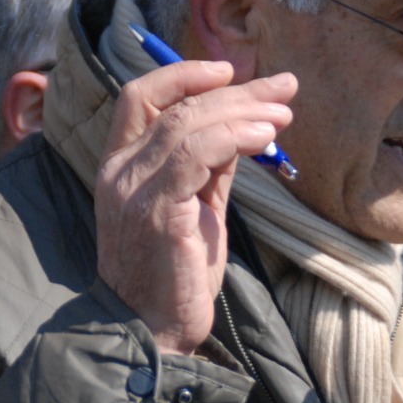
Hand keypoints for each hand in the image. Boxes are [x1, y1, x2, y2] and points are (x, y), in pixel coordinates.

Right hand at [97, 61, 295, 356]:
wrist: (154, 332)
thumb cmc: (174, 275)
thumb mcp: (194, 208)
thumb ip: (209, 167)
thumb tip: (245, 126)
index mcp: (120, 165)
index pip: (140, 96)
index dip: (184, 74)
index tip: (231, 70)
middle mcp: (119, 171)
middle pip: (177, 105)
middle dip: (236, 90)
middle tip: (283, 87)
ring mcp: (134, 189)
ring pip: (188, 123)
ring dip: (243, 111)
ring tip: (283, 113)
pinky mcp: (158, 211)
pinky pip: (196, 154)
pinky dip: (233, 137)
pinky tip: (264, 137)